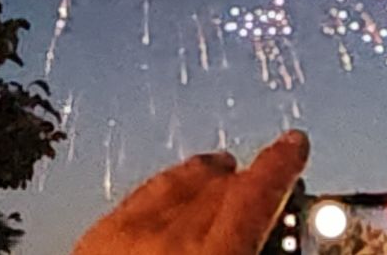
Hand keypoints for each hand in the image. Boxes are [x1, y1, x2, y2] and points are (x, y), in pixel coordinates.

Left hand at [73, 130, 309, 254]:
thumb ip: (248, 244)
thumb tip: (262, 231)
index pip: (255, 195)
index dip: (280, 165)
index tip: (294, 142)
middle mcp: (168, 238)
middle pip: (218, 189)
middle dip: (246, 178)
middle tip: (266, 172)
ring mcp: (124, 237)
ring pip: (175, 186)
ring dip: (204, 177)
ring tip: (221, 169)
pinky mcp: (92, 241)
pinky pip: (136, 199)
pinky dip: (163, 189)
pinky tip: (166, 192)